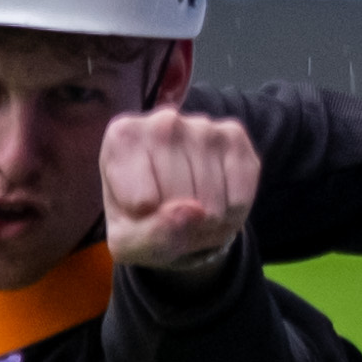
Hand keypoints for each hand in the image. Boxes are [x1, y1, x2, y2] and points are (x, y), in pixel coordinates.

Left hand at [101, 105, 262, 272]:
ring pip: (210, 205)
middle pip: (179, 200)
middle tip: (171, 214)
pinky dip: (231, 215)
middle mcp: (163, 120)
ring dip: (205, 224)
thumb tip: (195, 212)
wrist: (176, 209)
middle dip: (179, 223)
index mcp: (122, 136)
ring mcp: (203, 125)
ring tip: (193, 213)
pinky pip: (238, 199)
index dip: (145, 220)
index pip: (141, 202)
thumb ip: (148, 236)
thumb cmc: (141, 219)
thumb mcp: (128, 241)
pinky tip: (217, 201)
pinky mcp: (235, 137)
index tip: (140, 207)